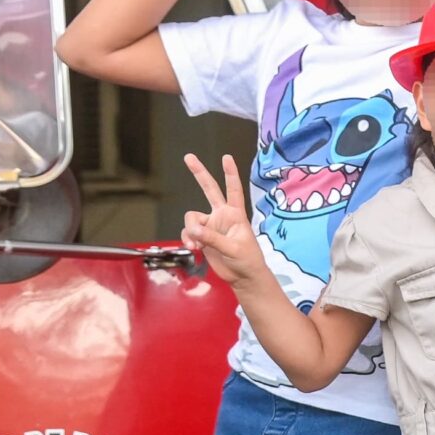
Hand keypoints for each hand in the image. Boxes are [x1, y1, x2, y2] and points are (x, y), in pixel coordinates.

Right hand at [182, 153, 266, 286]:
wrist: (242, 278)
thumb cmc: (247, 261)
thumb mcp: (234, 249)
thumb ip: (213, 239)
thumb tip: (194, 231)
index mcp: (235, 214)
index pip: (234, 190)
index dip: (230, 174)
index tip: (227, 157)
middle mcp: (222, 215)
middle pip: (210, 190)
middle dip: (199, 173)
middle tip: (188, 156)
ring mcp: (211, 225)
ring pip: (192, 218)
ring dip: (190, 230)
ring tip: (196, 245)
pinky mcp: (202, 237)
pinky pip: (188, 232)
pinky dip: (187, 239)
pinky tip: (193, 248)